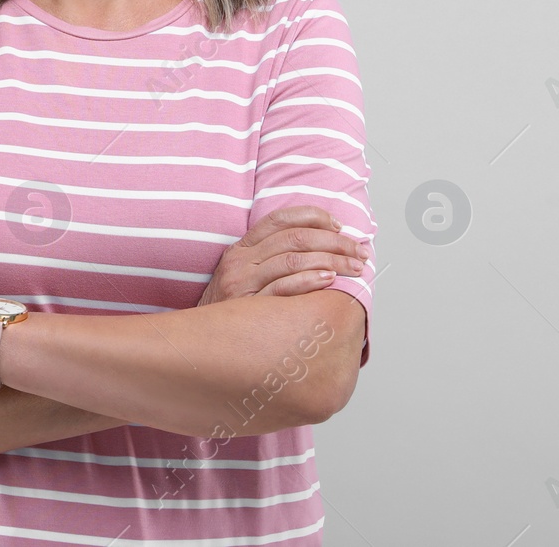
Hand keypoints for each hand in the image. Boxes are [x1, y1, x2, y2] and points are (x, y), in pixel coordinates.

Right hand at [198, 205, 368, 306]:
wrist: (198, 341)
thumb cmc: (230, 311)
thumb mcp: (241, 277)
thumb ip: (269, 260)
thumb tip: (319, 249)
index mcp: (240, 248)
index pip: (280, 219)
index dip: (313, 217)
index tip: (338, 226)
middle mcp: (240, 261)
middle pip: (295, 238)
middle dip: (334, 242)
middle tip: (359, 251)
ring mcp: (243, 283)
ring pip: (293, 259)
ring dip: (331, 260)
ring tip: (354, 267)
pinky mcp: (248, 307)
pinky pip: (284, 287)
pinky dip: (310, 280)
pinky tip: (330, 280)